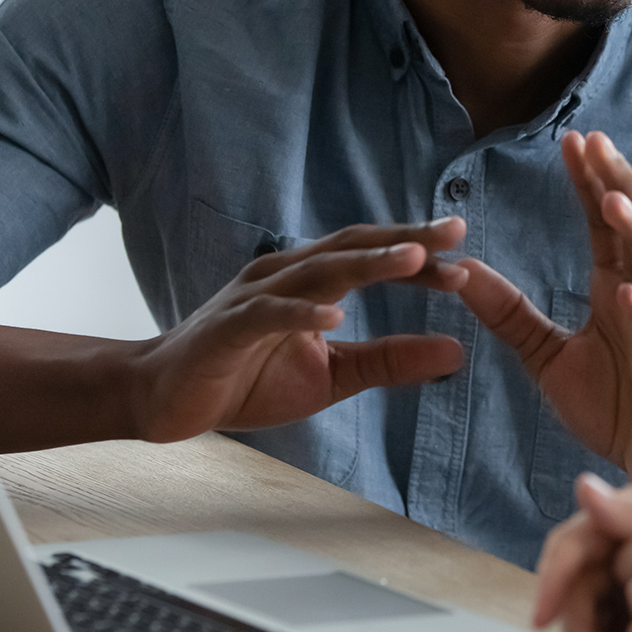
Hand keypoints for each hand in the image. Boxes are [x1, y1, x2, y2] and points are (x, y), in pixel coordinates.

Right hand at [129, 219, 467, 441]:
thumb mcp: (333, 375)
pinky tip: (335, 317)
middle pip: (354, 248)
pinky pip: (269, 314)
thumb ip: (390, 361)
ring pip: (319, 271)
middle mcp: (286, 274)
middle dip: (406, 240)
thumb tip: (457, 351)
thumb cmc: (247, 378)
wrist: (164, 399)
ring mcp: (255, 296)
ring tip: (413, 260)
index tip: (467, 262)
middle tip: (456, 231)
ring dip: (367, 264)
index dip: (419, 259)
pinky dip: (302, 313)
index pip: (374, 257)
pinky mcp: (228, 329)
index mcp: (312, 280)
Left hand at [455, 130, 631, 489]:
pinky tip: (630, 296)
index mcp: (617, 289)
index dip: (591, 180)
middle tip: (595, 142)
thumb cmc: (615, 408)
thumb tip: (461, 271)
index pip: (604, 224)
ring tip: (612, 201)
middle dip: (619, 182)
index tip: (570, 139)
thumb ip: (511, 315)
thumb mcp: (547, 358)